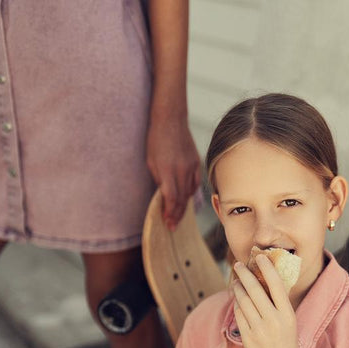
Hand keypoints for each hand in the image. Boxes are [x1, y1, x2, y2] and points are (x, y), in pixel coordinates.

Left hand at [146, 115, 200, 230]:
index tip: (168, 222)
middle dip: (177, 215)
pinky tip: (185, 199)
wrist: (171, 119)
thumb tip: (164, 197)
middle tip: (173, 227)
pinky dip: (190, 193)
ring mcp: (191, 167)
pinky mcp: (196, 163)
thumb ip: (159, 180)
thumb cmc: (156, 139)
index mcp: (168, 170)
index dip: (170, 213)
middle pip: (182, 199)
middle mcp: (182, 170)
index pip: (171, 198)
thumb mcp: (151, 161)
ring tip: (177, 216)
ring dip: (183, 207)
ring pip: (189, 193)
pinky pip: (195, 184)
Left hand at [232, 256, 300, 347]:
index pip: (277, 285)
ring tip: (235, 281)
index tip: (260, 257)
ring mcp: (259, 329)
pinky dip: (236, 305)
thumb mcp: (289, 324)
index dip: (267, 269)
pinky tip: (237, 300)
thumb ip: (278, 306)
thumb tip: (265, 284)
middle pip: (255, 290)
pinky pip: (238, 315)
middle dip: (244, 274)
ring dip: (238, 288)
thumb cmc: (286, 347)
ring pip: (243, 301)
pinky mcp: (247, 337)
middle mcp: (274, 321)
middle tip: (238, 264)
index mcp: (288, 315)